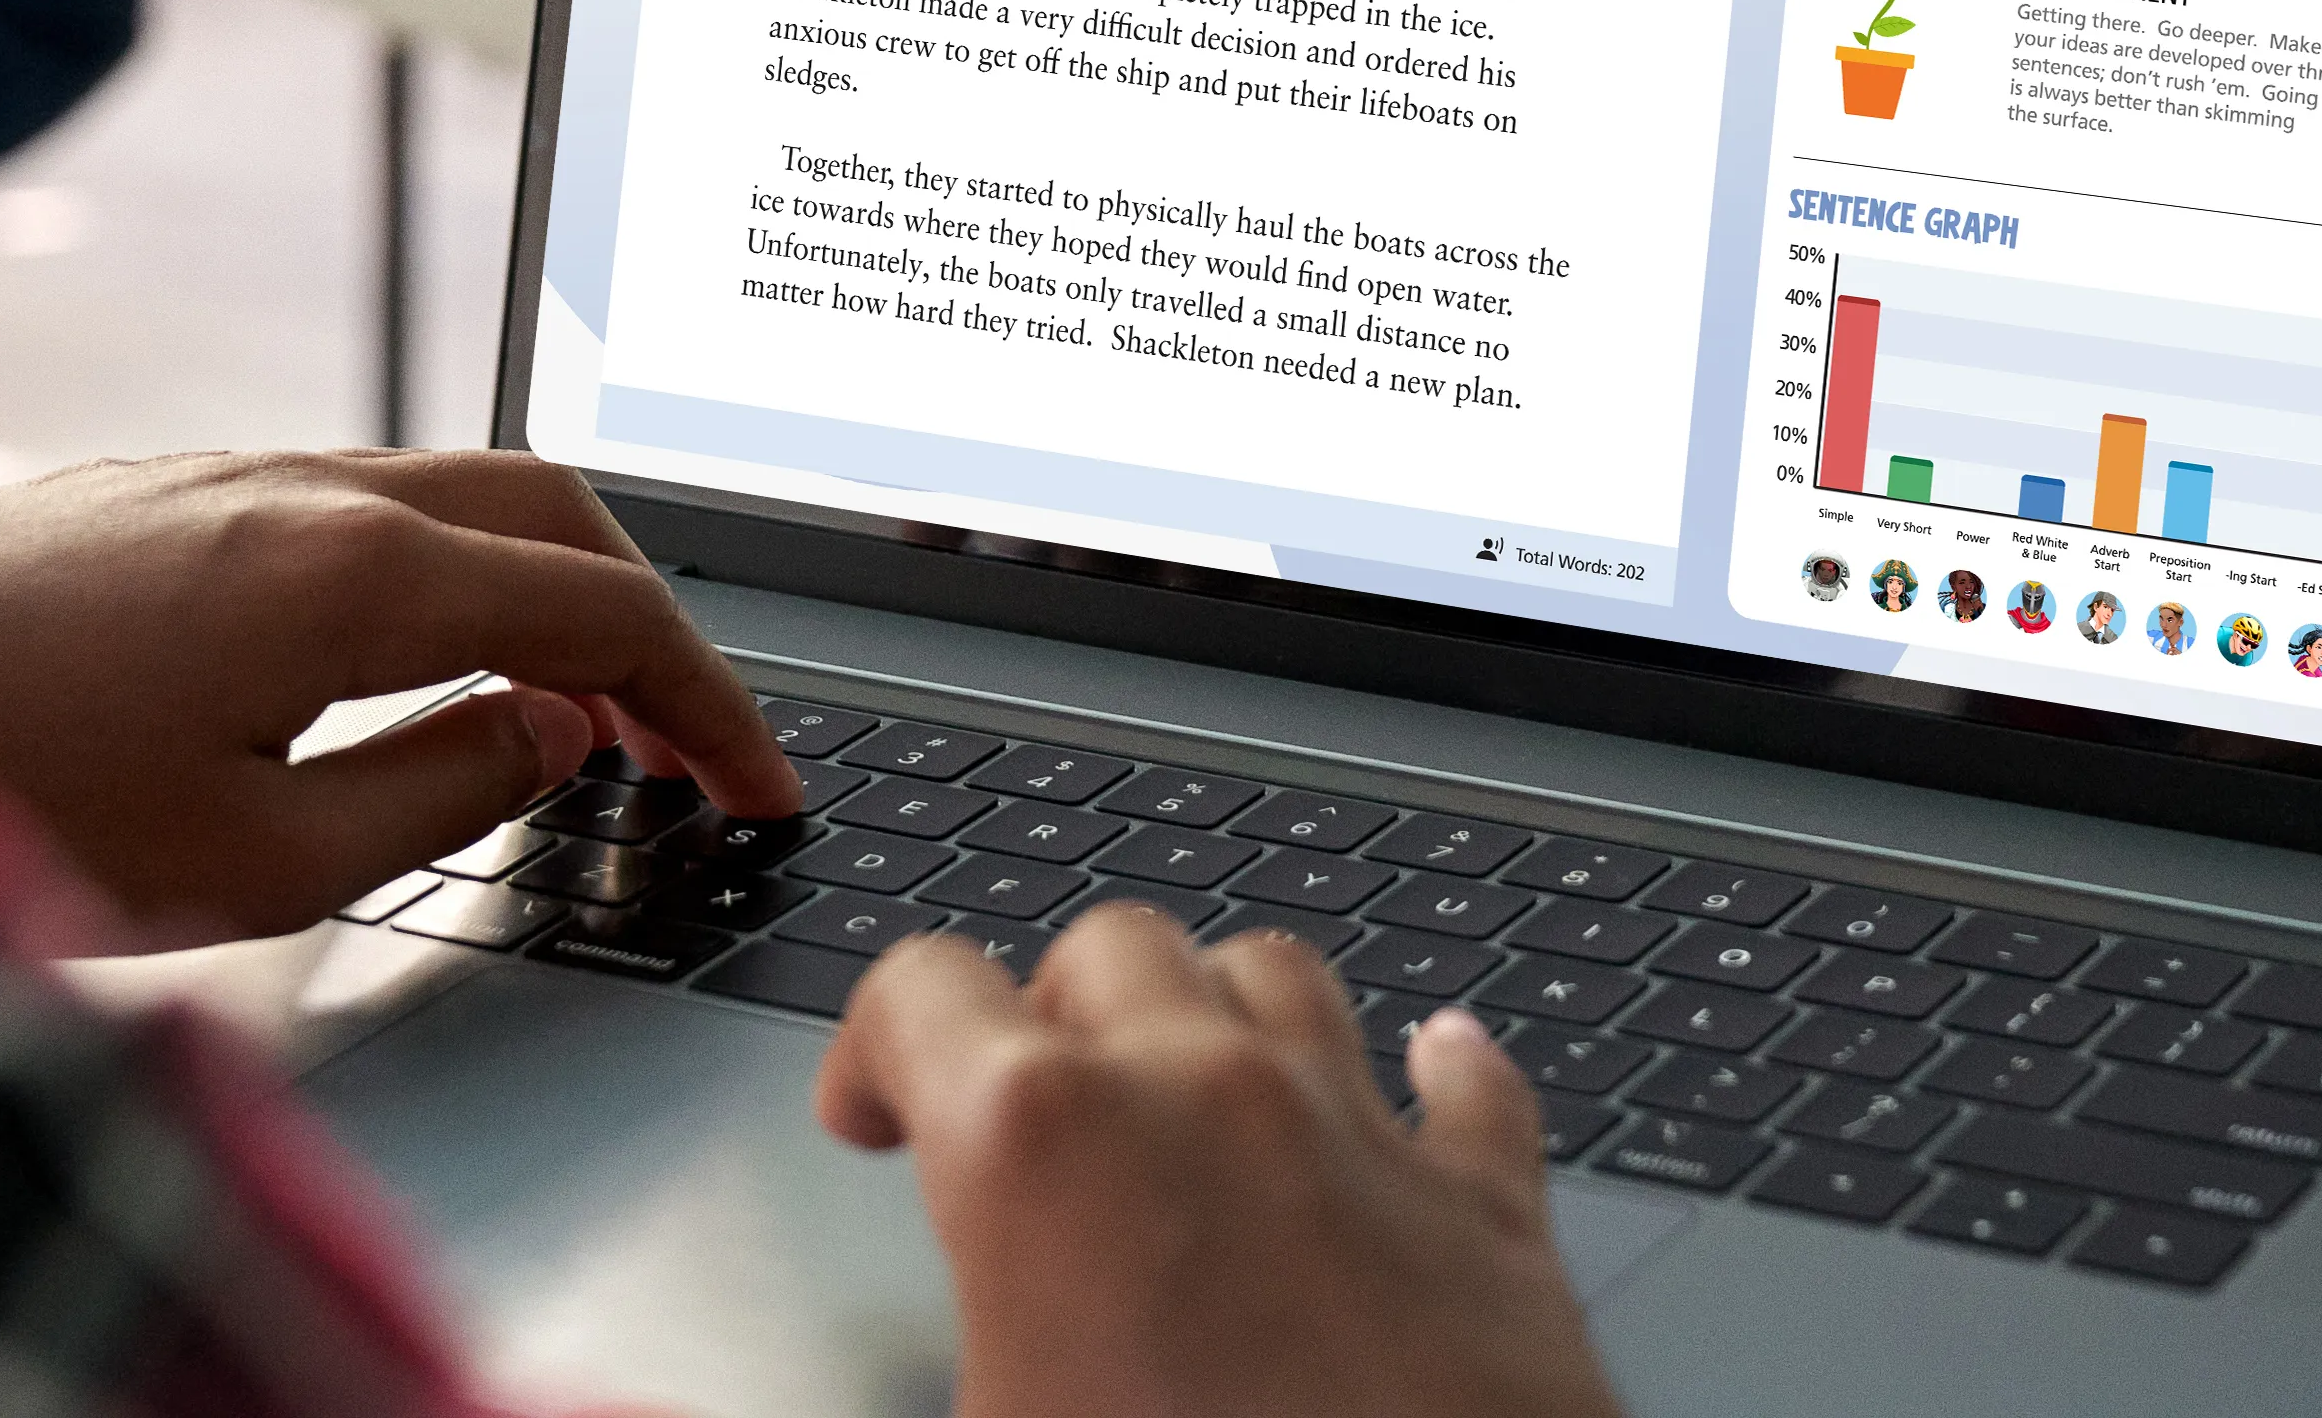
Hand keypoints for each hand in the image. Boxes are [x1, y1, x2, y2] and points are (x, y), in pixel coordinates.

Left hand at [0, 448, 804, 942]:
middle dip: (648, 618)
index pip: (603, 611)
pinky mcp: (142, 492)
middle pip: (548, 511)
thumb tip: (535, 742)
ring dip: (537, 588)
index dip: (708, 704)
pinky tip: (402, 671)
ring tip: (561, 718)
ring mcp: (214, 471)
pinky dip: (432, 574)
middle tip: (687, 739)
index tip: (758, 785)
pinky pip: (347, 500)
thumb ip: (431, 795)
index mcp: (349, 569)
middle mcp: (297, 482)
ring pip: (446, 491)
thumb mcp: (249, 864)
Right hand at [821, 908, 1623, 1417]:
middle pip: (1103, 948)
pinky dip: (1438, 1073)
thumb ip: (832, 1382)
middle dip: (1047, 1013)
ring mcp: (1358, 1139)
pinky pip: (1471, 1085)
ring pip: (1276, 972)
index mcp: (1036, 1145)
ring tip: (1182, 1089)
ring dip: (1219, 1013)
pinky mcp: (1490, 1215)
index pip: (916, 988)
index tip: (868, 1118)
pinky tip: (1429, 1074)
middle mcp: (1202, 1095)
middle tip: (1018, 1112)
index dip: (870, 1049)